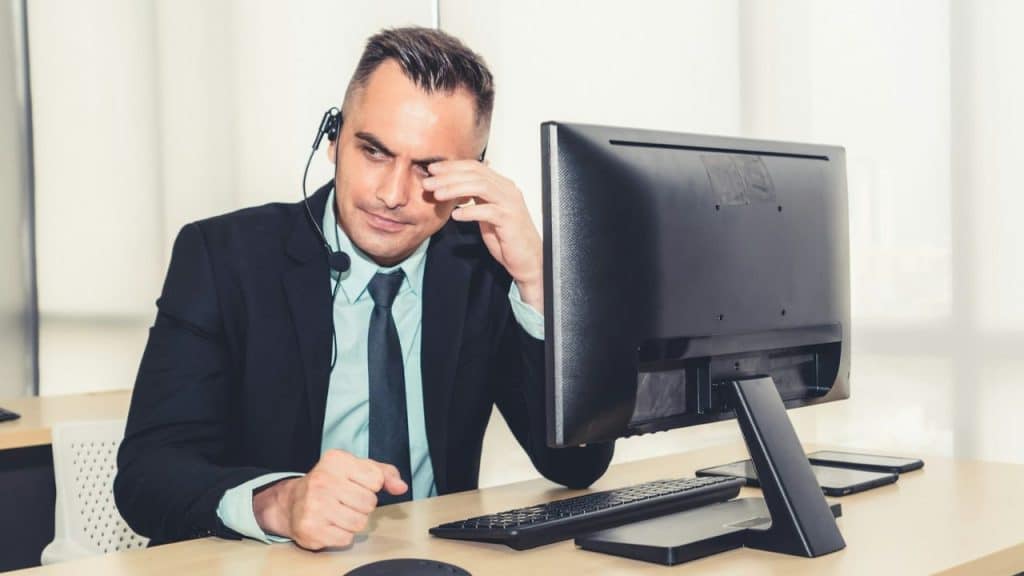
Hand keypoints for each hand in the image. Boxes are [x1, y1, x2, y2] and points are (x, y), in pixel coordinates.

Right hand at [252, 449, 407, 549]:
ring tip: (338, 512)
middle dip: (362, 506)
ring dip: (353, 521)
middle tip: (345, 501)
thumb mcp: (357, 469)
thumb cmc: (330, 483)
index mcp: (336, 460)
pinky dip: (342, 535)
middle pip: (369, 503)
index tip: (355, 484)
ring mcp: (314, 505)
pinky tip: (330, 523)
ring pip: (359, 523)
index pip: (376, 479)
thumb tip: (401, 487)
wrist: (292, 501)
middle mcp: (323, 480)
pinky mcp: (311, 528)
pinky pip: (346, 538)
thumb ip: (385, 474)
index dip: (370, 486)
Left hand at [424, 160, 543, 312]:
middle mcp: (507, 190)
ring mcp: (510, 204)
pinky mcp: (510, 220)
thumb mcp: (486, 212)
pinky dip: (470, 212)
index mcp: (501, 185)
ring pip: (481, 187)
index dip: (452, 166)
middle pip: (475, 174)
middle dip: (449, 176)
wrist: (527, 259)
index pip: (475, 167)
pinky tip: (456, 216)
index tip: (433, 170)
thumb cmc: (506, 237)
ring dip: (456, 189)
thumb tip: (451, 187)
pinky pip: (488, 211)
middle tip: (429, 182)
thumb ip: (474, 198)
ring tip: (438, 196)